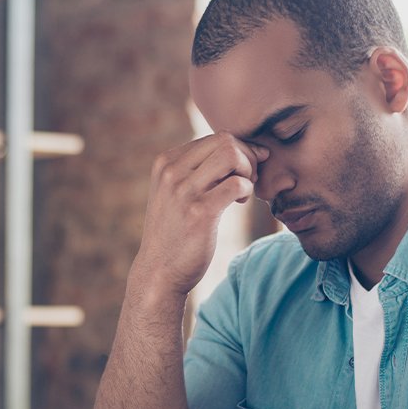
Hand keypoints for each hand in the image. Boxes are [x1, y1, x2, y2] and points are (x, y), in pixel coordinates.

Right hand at [133, 132, 267, 296]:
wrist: (159, 271)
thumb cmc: (175, 232)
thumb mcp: (174, 193)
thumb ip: (195, 170)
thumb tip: (238, 148)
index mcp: (166, 162)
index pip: (214, 138)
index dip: (238, 151)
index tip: (243, 172)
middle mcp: (172, 172)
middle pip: (226, 140)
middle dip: (247, 157)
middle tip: (248, 180)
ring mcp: (184, 191)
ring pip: (232, 156)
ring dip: (248, 171)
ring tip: (242, 191)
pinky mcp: (200, 212)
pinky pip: (237, 184)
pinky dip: (247, 190)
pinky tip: (239, 203)